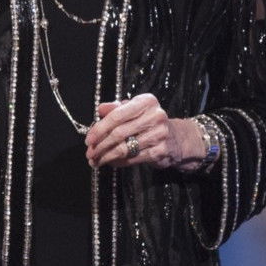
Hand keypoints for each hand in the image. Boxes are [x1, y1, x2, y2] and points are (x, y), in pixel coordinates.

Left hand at [84, 93, 205, 169]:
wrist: (176, 138)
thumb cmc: (149, 122)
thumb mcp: (135, 110)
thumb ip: (117, 109)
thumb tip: (100, 109)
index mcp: (146, 102)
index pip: (117, 115)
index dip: (100, 128)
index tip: (88, 139)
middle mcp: (155, 116)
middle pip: (119, 133)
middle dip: (101, 145)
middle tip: (89, 153)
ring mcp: (159, 134)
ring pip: (125, 148)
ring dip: (106, 156)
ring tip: (95, 160)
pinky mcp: (160, 151)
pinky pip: (133, 158)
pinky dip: (118, 162)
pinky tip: (110, 163)